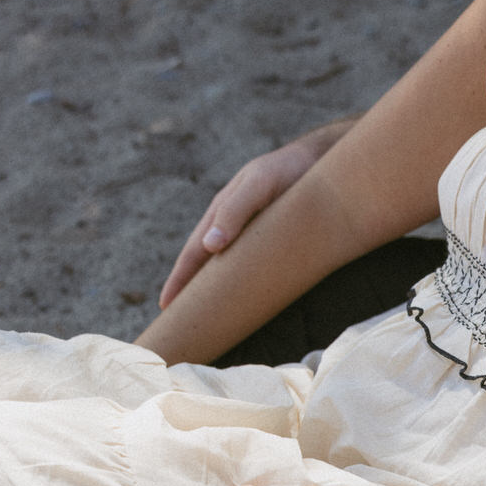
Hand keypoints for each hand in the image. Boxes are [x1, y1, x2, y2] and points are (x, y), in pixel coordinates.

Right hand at [158, 120, 357, 307]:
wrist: (318, 162)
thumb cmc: (286, 171)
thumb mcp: (258, 185)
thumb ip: (235, 211)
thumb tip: (209, 246)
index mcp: (220, 216)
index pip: (193, 254)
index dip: (179, 280)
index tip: (167, 307)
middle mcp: (231, 229)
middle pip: (205, 266)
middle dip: (190, 293)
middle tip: (178, 323)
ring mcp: (250, 238)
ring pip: (226, 272)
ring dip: (214, 293)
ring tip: (205, 318)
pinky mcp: (271, 245)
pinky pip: (250, 271)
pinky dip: (239, 288)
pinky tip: (241, 302)